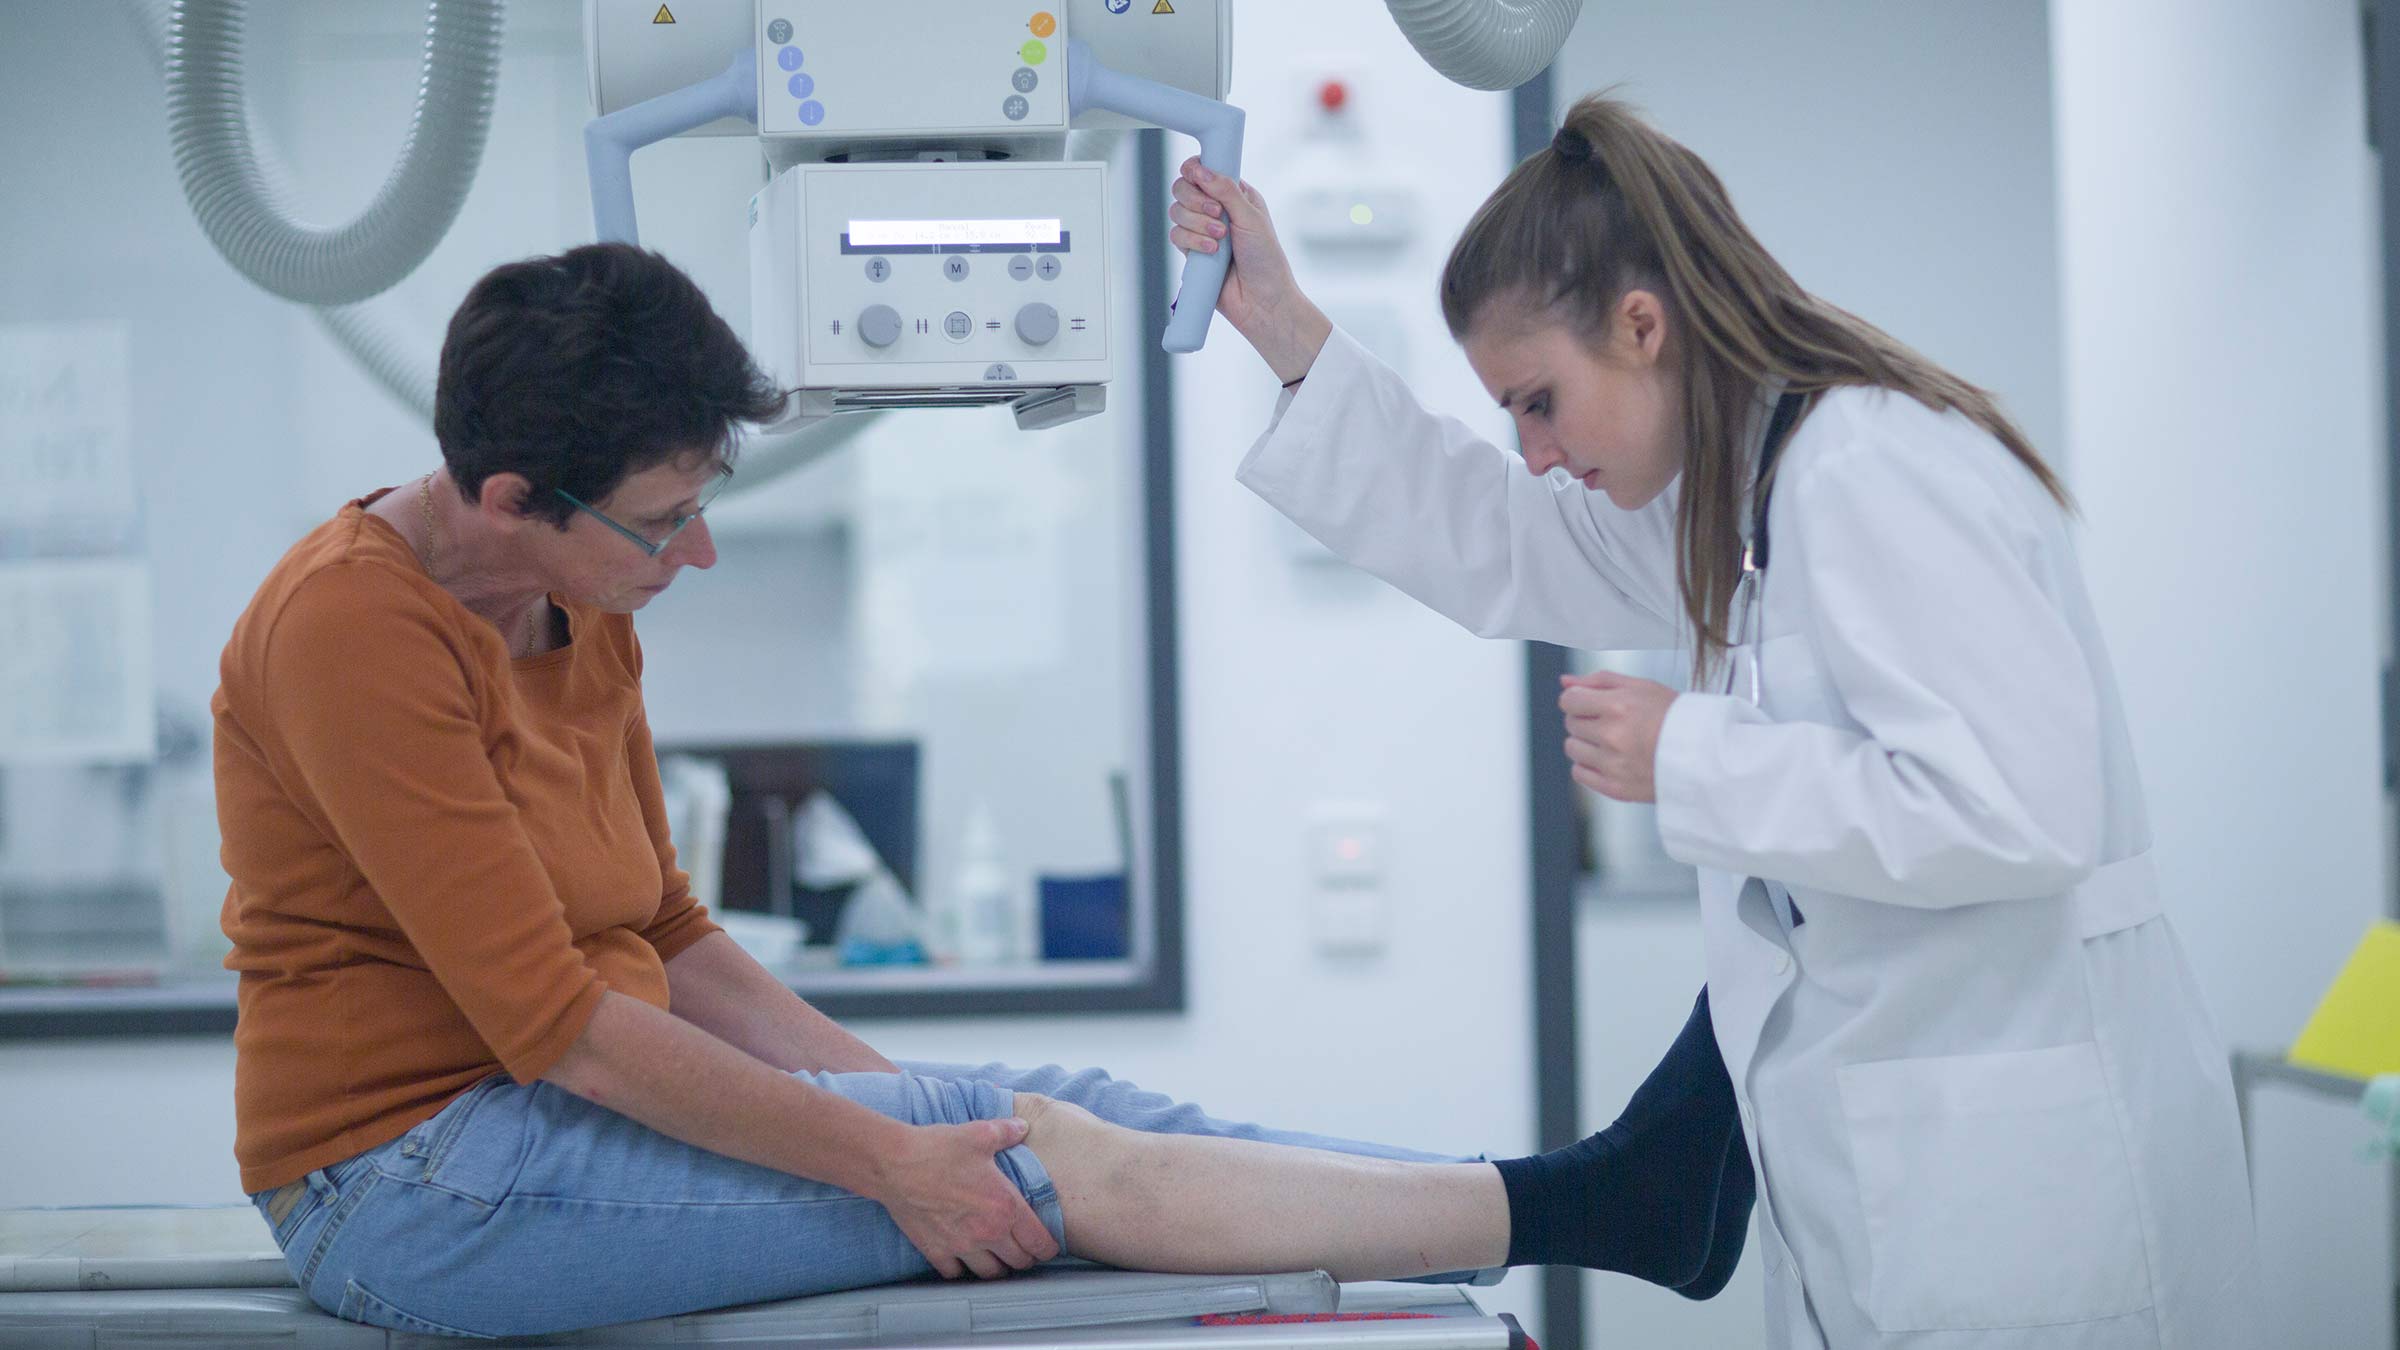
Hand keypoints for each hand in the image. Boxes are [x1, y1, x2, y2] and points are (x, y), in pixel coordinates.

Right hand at [874, 1118, 1060, 1279]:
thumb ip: (1007, 1131)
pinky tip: (963, 1257)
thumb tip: (1022, 1126)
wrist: (895, 1164)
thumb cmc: (938, 1149)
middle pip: (1019, 1263)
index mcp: (1005, 1207)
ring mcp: (961, 1246)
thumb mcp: (980, 1134)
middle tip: (1022, 1248)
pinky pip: (956, 1274)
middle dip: (1025, 1257)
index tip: (1046, 1246)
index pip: (1039, 1243)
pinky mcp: (936, 1252)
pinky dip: (963, 1269)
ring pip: (991, 1274)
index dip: (1047, 1247)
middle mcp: (988, 1232)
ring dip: (997, 1266)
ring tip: (996, 1255)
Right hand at [1167, 157, 1329, 382]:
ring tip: (1220, 239)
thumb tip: (1201, 170)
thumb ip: (1226, 191)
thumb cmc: (1266, 259)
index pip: (1203, 170)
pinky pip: (1176, 236)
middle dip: (1196, 200)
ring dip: (1197, 223)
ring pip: (1176, 212)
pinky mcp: (1192, 252)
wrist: (1262, 300)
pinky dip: (1192, 242)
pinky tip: (1211, 252)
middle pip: (1183, 188)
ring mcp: (1202, 231)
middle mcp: (1216, 209)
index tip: (1198, 177)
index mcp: (1235, 195)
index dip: (1195, 170)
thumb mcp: (1252, 218)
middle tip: (1217, 213)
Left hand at [1560, 671, 1679, 802]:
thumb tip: (1564, 681)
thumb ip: (1599, 681)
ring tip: (1613, 741)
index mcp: (1619, 706)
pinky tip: (1610, 759)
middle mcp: (1612, 736)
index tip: (1591, 703)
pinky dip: (1589, 765)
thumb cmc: (1675, 718)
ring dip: (1586, 742)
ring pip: (1572, 748)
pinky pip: (1580, 773)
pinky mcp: (1615, 788)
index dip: (1578, 699)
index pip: (1569, 700)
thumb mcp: (1641, 687)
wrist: (1704, 756)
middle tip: (1612, 722)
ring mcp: (1612, 765)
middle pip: (1571, 723)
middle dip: (1586, 719)